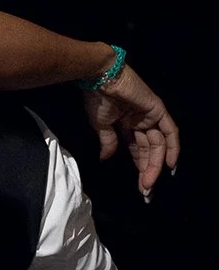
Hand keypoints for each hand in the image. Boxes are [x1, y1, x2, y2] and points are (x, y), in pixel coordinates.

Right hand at [83, 63, 179, 197]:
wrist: (100, 77)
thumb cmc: (97, 99)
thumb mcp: (100, 125)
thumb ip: (108, 141)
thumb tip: (105, 159)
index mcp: (126, 124)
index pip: (138, 150)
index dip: (140, 168)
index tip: (140, 187)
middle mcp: (140, 122)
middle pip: (149, 150)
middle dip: (148, 171)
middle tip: (146, 191)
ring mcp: (150, 116)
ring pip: (158, 145)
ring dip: (155, 165)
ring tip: (149, 183)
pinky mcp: (157, 110)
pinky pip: (169, 131)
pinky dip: (172, 147)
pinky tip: (170, 165)